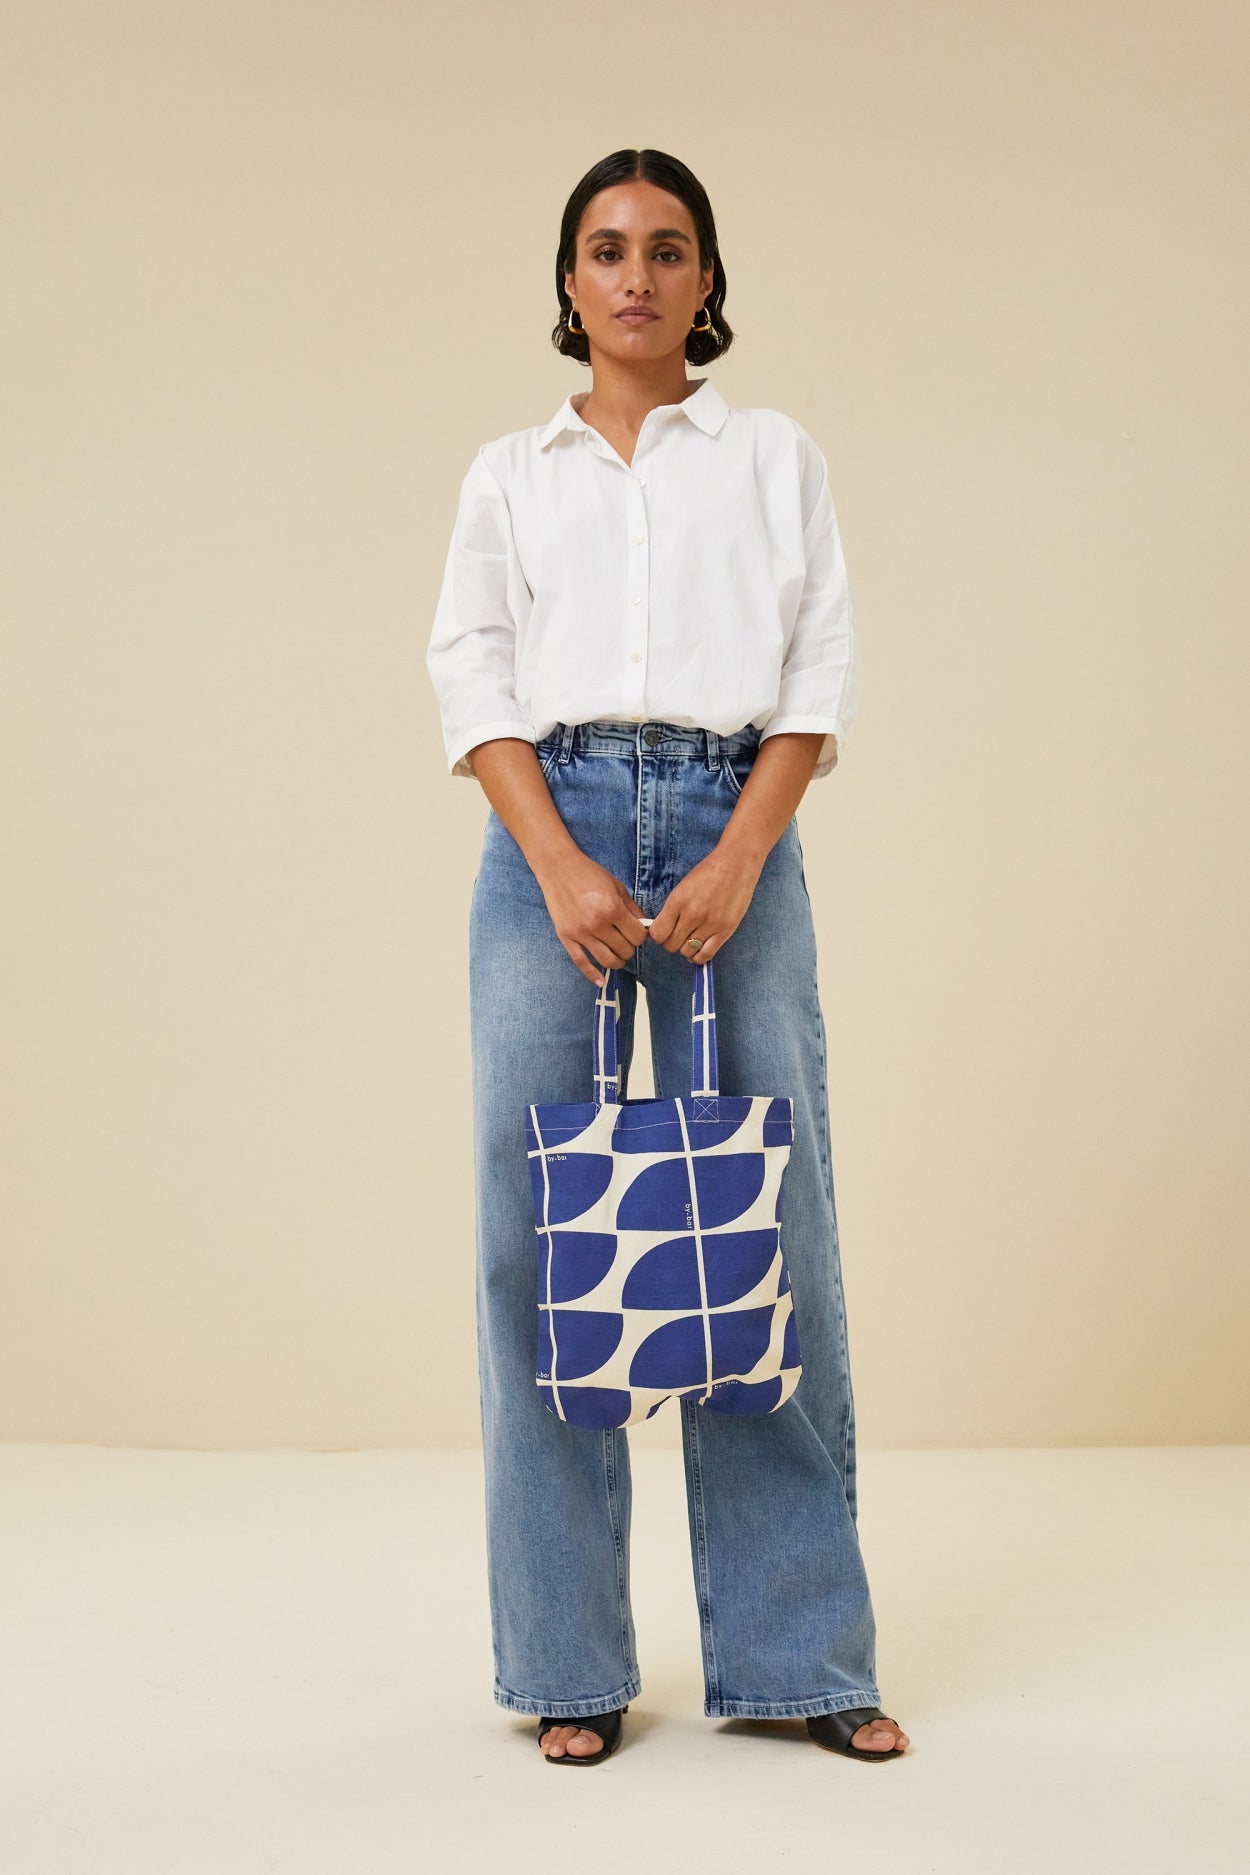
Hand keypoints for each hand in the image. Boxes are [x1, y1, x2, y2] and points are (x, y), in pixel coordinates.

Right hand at [537, 850, 649, 986]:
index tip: (637, 932)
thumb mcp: (617, 886)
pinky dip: (592, 975)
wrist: (559, 868)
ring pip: (607, 961)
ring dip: (618, 961)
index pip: (637, 936)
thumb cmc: (590, 874)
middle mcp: (597, 924)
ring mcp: (580, 933)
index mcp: (612, 909)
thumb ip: (632, 908)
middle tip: (626, 940)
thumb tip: (644, 927)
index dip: (641, 936)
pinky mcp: (566, 937)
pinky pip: (581, 962)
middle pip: (625, 950)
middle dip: (630, 947)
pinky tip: (600, 981)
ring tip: (618, 955)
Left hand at [647, 846, 761, 960]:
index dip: (658, 935)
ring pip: (687, 951)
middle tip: (677, 935)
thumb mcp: (682, 887)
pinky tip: (698, 951)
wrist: (736, 866)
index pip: (658, 933)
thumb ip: (672, 909)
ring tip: (689, 940)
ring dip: (685, 949)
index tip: (662, 932)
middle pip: (671, 945)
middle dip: (671, 942)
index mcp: (678, 902)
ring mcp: (709, 924)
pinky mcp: (725, 931)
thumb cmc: (708, 873)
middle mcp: (692, 915)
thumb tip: (662, 929)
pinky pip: (706, 955)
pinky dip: (699, 957)